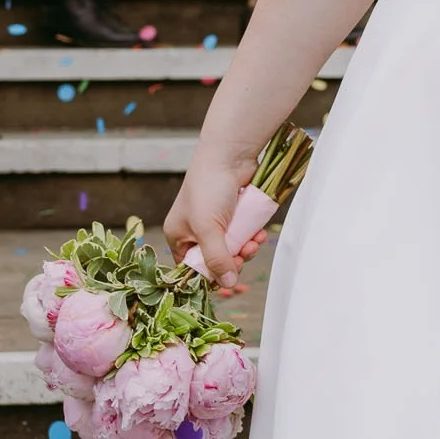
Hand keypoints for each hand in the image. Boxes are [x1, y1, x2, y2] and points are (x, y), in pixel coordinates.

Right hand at [166, 145, 267, 287]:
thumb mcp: (208, 229)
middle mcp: (196, 230)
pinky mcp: (235, 213)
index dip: (212, 273)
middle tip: (246, 253)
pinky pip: (244, 233)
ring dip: (247, 247)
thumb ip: (217, 258)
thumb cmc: (209, 189)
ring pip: (234, 247)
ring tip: (256, 241)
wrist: (230, 155)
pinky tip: (260, 233)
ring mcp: (217, 221)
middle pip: (217, 259)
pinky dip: (253, 235)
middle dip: (235, 259)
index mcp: (179, 236)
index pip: (193, 267)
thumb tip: (229, 284)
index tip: (228, 274)